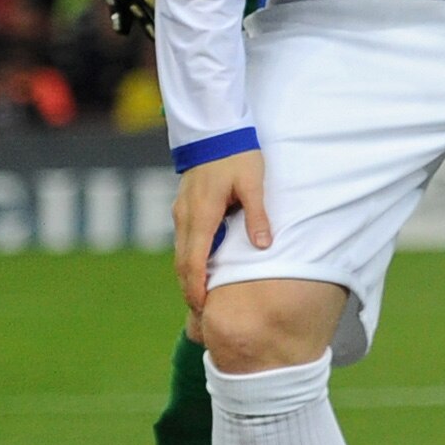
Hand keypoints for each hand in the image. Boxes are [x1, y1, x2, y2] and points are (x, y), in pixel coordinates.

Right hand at [175, 152, 268, 310]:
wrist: (216, 131)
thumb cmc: (238, 156)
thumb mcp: (254, 183)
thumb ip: (258, 215)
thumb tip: (263, 246)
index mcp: (202, 214)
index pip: (194, 260)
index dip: (196, 286)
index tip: (202, 307)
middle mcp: (186, 216)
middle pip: (182, 262)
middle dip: (189, 288)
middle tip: (201, 313)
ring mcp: (181, 212)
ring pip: (181, 252)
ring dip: (188, 276)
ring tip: (201, 299)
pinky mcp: (184, 208)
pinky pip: (184, 241)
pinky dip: (189, 260)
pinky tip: (201, 270)